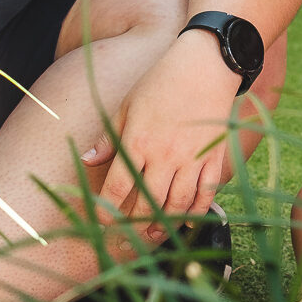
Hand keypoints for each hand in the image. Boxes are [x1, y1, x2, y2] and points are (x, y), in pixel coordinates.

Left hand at [91, 31, 239, 238]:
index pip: (118, 188)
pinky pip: (206, 193)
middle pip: (148, 203)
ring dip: (165, 224)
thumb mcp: (128, 105)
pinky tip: (187, 219)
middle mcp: (164, 155)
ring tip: (154, 233)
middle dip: (135, 225)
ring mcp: (192, 158)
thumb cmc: (161, 81)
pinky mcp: (214, 156)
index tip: (102, 223)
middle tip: (128, 238)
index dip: (107, 212)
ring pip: (178, 204)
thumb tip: (87, 160)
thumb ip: (109, 137)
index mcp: (138, 142)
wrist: (206, 64)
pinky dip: (197, 210)